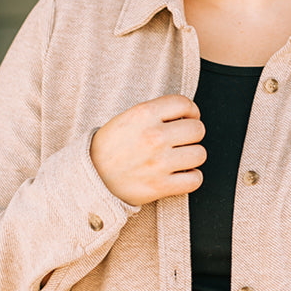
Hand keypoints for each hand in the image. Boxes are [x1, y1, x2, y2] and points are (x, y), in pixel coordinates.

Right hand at [90, 95, 205, 205]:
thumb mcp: (127, 118)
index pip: (184, 103)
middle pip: (198, 129)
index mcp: (144, 114)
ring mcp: (159, 163)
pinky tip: (180, 174)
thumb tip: (187, 115)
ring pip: (200, 154)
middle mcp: (154, 136)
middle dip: (192, 134)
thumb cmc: (109, 147)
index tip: (188, 118)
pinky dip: (191, 178)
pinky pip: (195, 179)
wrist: (91, 176)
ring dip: (192, 157)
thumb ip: (156, 112)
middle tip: (182, 140)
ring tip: (179, 158)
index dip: (191, 111)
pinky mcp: (160, 186)